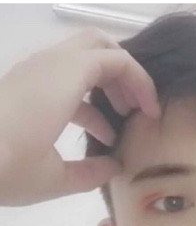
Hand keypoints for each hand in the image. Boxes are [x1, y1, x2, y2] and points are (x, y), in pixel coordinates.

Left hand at [0, 28, 160, 205]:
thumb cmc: (6, 168)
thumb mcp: (56, 179)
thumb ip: (93, 173)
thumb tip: (114, 167)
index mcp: (63, 80)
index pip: (116, 61)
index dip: (142, 84)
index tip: (152, 114)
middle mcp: (48, 66)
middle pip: (98, 46)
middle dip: (124, 74)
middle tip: (136, 106)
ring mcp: (31, 73)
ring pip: (80, 61)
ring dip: (105, 86)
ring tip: (118, 122)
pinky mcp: (21, 86)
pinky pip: (62, 78)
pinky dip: (84, 97)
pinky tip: (91, 131)